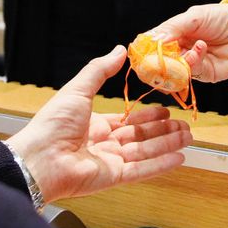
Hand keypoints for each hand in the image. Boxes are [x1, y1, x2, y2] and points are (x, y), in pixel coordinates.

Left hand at [4, 46, 192, 202]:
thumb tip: (119, 50)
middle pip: (141, 137)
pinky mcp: (113, 177)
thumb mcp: (78, 90)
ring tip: (188, 137)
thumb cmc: (52, 124)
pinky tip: (179, 158)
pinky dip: (161, 164)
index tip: (166, 110)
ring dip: (167, 144)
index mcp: (94, 124)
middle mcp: (103, 143)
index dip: (147, 116)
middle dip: (163, 130)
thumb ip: (100, 70)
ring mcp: (109, 162)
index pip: (127, 121)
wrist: (39, 158)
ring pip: (146, 152)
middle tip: (184, 125)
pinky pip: (142, 170)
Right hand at [148, 3, 227, 82]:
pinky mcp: (206, 75)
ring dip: (177, 62)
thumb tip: (152, 40)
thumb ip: (173, 28)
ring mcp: (192, 65)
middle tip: (158, 58)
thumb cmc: (222, 18)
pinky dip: (193, 61)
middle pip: (159, 63)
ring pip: (174, 71)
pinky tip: (201, 47)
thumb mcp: (194, 17)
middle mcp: (180, 52)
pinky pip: (193, 73)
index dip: (145, 49)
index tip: (139, 51)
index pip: (152, 46)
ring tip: (188, 49)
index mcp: (173, 36)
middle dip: (157, 62)